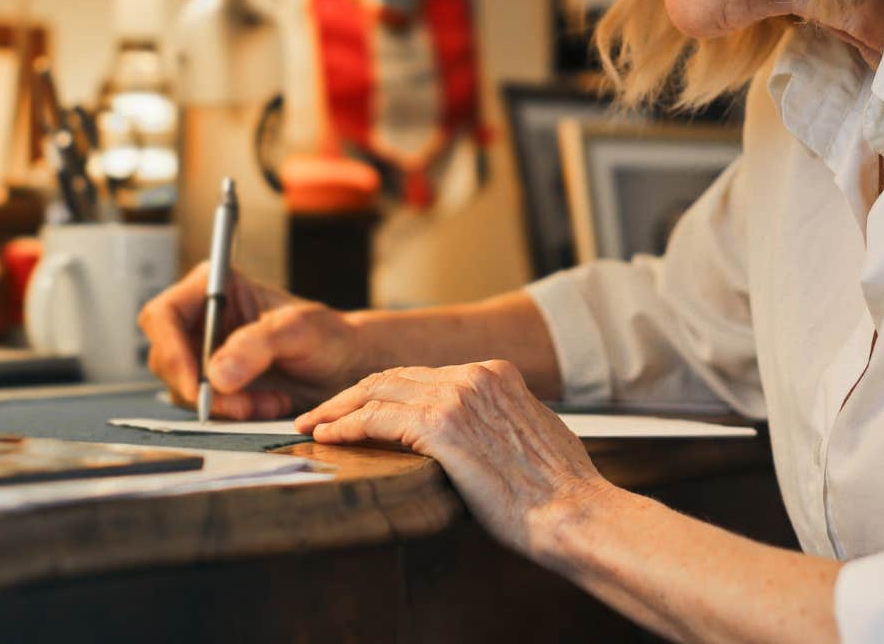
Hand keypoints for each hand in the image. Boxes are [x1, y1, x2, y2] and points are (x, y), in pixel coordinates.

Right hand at [137, 263, 367, 418]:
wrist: (344, 367)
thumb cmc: (327, 336)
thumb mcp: (300, 331)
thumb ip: (258, 345)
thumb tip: (216, 374)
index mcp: (216, 286)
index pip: (163, 314)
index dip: (170, 350)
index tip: (197, 384)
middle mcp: (202, 317)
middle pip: (165, 356)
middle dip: (199, 387)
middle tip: (241, 405)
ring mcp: (203, 351)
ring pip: (182, 387)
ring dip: (222, 405)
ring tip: (269, 402)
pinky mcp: (213, 382)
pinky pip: (203, 406)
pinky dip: (232, 413)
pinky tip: (267, 405)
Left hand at [294, 360, 617, 559]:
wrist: (571, 510)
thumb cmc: (556, 489)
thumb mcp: (533, 433)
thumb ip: (500, 418)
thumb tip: (478, 433)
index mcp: (497, 372)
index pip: (422, 374)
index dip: (383, 390)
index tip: (359, 406)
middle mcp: (476, 374)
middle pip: (394, 375)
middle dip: (351, 394)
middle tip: (320, 412)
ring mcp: (457, 395)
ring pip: (378, 390)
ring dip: (338, 407)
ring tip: (313, 423)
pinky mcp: (441, 424)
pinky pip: (377, 418)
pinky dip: (346, 425)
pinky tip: (327, 436)